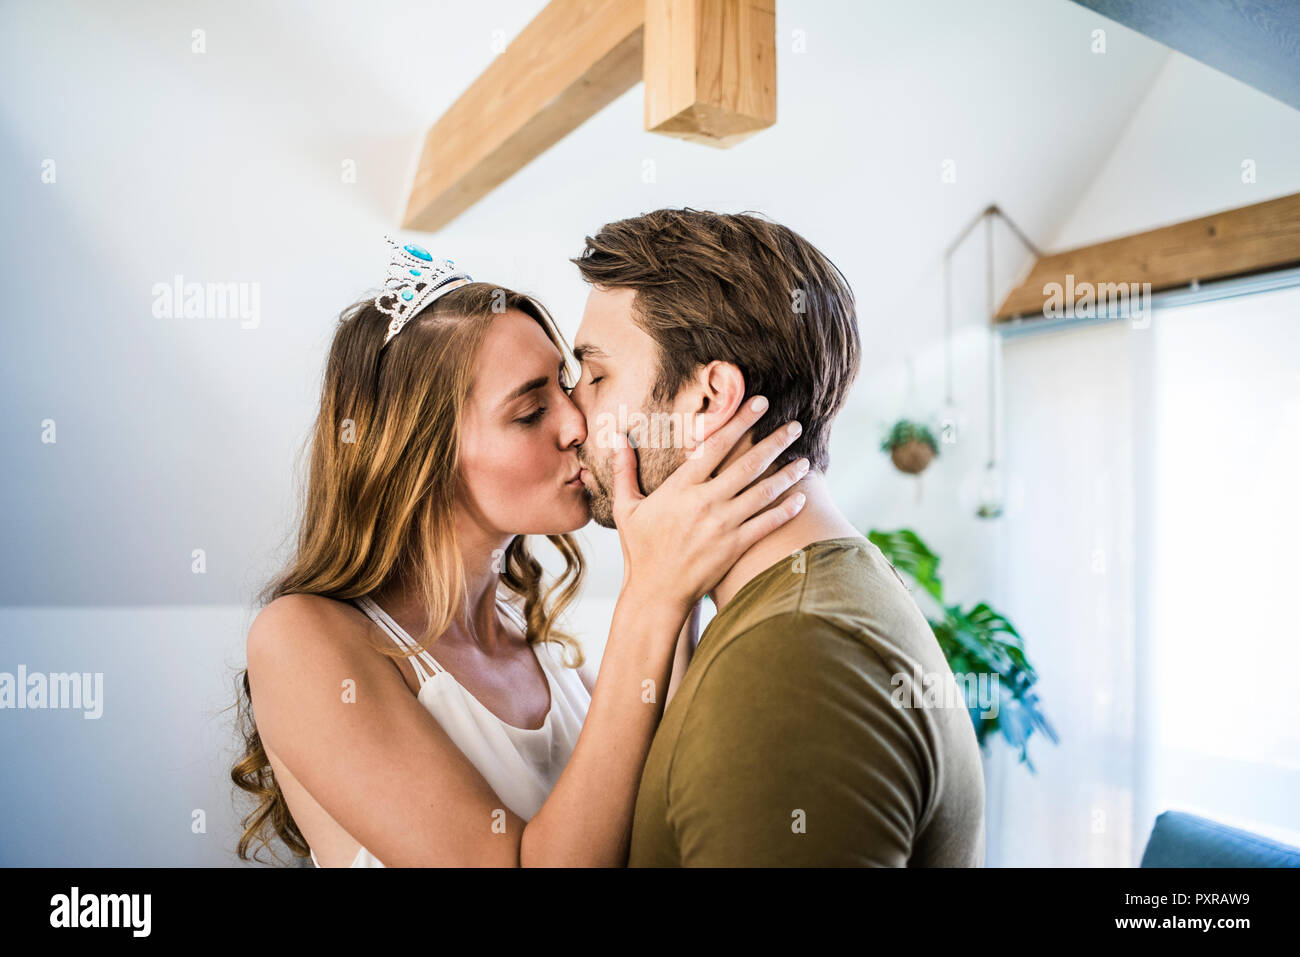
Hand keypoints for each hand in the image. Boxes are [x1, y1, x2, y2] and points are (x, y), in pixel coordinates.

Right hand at [610, 395, 808, 616]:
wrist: (656, 593)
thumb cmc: (640, 550)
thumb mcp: (626, 508)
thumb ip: (624, 471)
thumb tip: (617, 438)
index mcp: (680, 487)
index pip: (716, 445)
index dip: (740, 421)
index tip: (760, 403)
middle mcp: (705, 502)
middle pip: (747, 464)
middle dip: (774, 442)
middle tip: (795, 425)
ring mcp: (723, 525)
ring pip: (763, 492)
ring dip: (787, 474)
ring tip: (805, 460)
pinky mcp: (735, 547)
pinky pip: (767, 524)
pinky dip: (786, 510)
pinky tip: (801, 498)